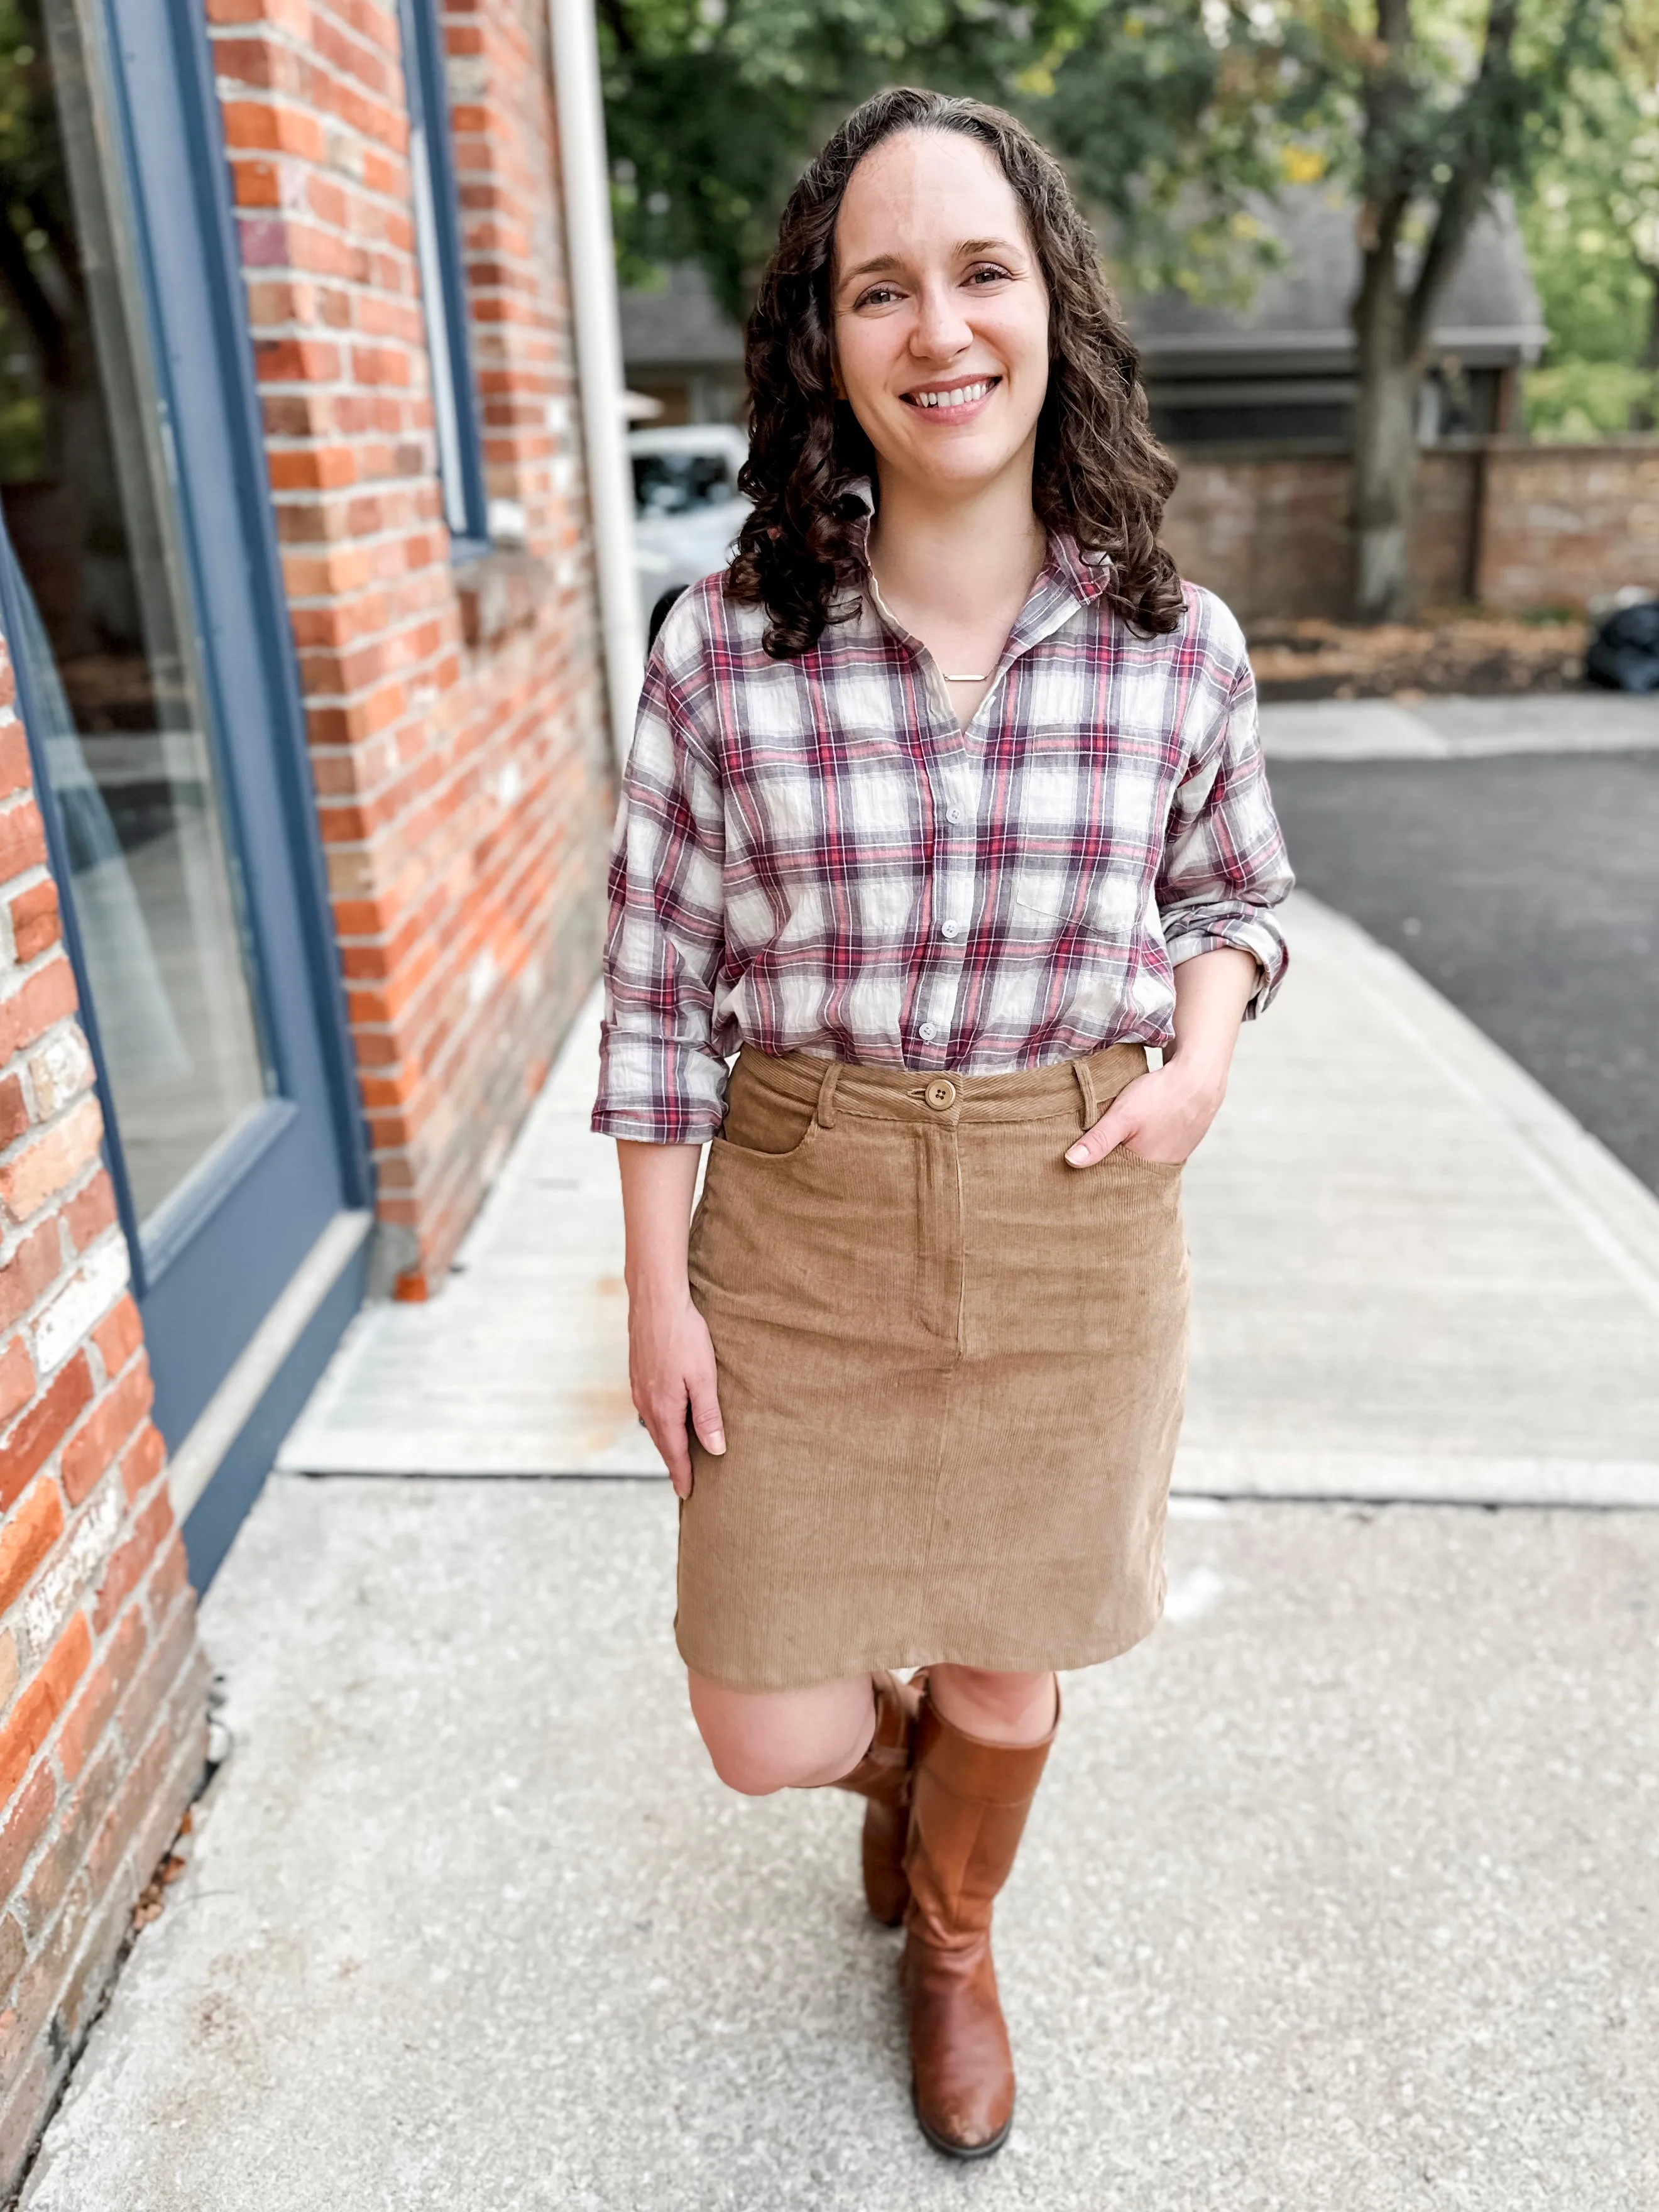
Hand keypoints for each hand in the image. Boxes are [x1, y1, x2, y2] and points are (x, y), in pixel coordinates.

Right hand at [628, 1283, 725, 1497]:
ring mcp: (638, 1389)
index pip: (674, 1453)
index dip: (683, 1475)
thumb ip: (708, 1416)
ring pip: (653, 1425)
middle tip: (683, 1482)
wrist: (654, 1301)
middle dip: (673, 1463)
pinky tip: (666, 1419)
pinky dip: (659, 1422)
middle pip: (661, 1443)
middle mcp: (646, 1404)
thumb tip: (715, 1450)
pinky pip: (648, 1409)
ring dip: (665, 1442)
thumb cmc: (684, 1336)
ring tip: (677, 1455)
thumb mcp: (703, 1377)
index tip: (688, 1494)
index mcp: (664, 1410)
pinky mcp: (637, 1375)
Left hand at [1064, 1056, 1225, 1168]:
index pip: (1114, 1184)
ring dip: (1128, 1153)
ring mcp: (1175, 1155)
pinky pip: (1156, 1148)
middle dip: (1111, 1166)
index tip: (1078, 1172)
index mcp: (1146, 1170)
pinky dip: (1144, 1142)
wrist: (1200, 1077)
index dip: (1096, 1177)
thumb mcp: (1123, 1116)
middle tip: (1090, 1155)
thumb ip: (1098, 1140)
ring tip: (1113, 1143)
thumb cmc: (1161, 1096)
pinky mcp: (1181, 1141)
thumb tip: (1070, 1162)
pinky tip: (1138, 1131)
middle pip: (1128, 1173)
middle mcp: (1162, 1169)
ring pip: (1142, 1159)